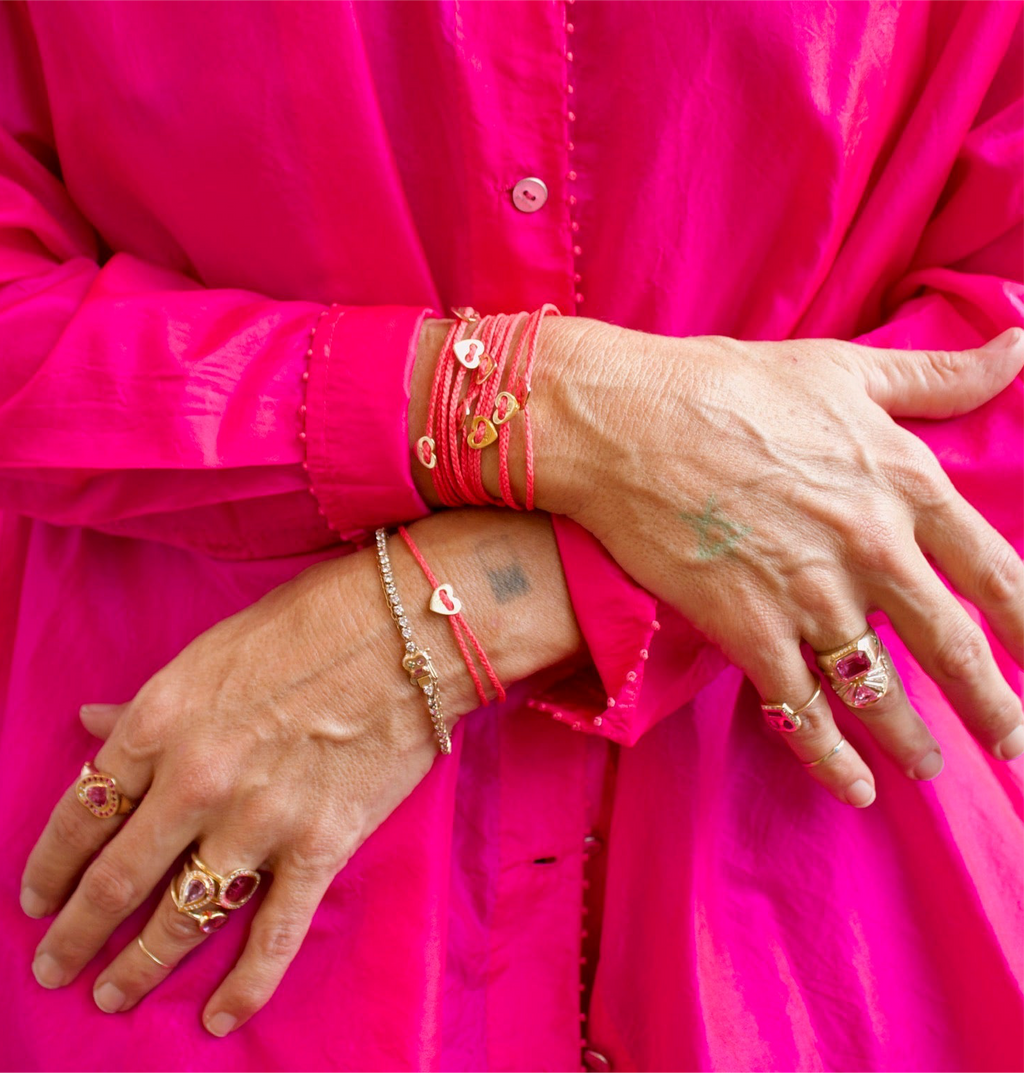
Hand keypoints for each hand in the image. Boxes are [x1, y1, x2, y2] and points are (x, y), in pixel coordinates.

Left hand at [19, 508, 579, 1032]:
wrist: (411, 628)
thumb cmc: (309, 623)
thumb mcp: (211, 653)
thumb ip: (149, 704)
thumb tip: (91, 725)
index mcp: (160, 722)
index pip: (82, 812)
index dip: (50, 866)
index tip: (38, 898)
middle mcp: (195, 780)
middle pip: (115, 880)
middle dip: (76, 935)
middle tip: (54, 967)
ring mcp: (258, 820)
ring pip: (181, 919)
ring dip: (138, 967)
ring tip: (113, 995)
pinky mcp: (320, 846)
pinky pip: (273, 936)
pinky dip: (243, 987)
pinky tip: (217, 1018)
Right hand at [533, 319, 1023, 804]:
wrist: (626, 420)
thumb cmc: (730, 382)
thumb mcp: (845, 366)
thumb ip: (939, 372)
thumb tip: (1019, 341)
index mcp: (905, 481)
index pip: (997, 572)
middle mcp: (871, 547)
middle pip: (953, 649)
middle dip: (994, 707)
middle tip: (1013, 746)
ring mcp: (810, 594)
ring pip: (881, 691)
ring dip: (913, 739)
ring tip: (932, 769)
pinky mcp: (747, 628)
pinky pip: (801, 710)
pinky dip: (830, 758)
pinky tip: (855, 788)